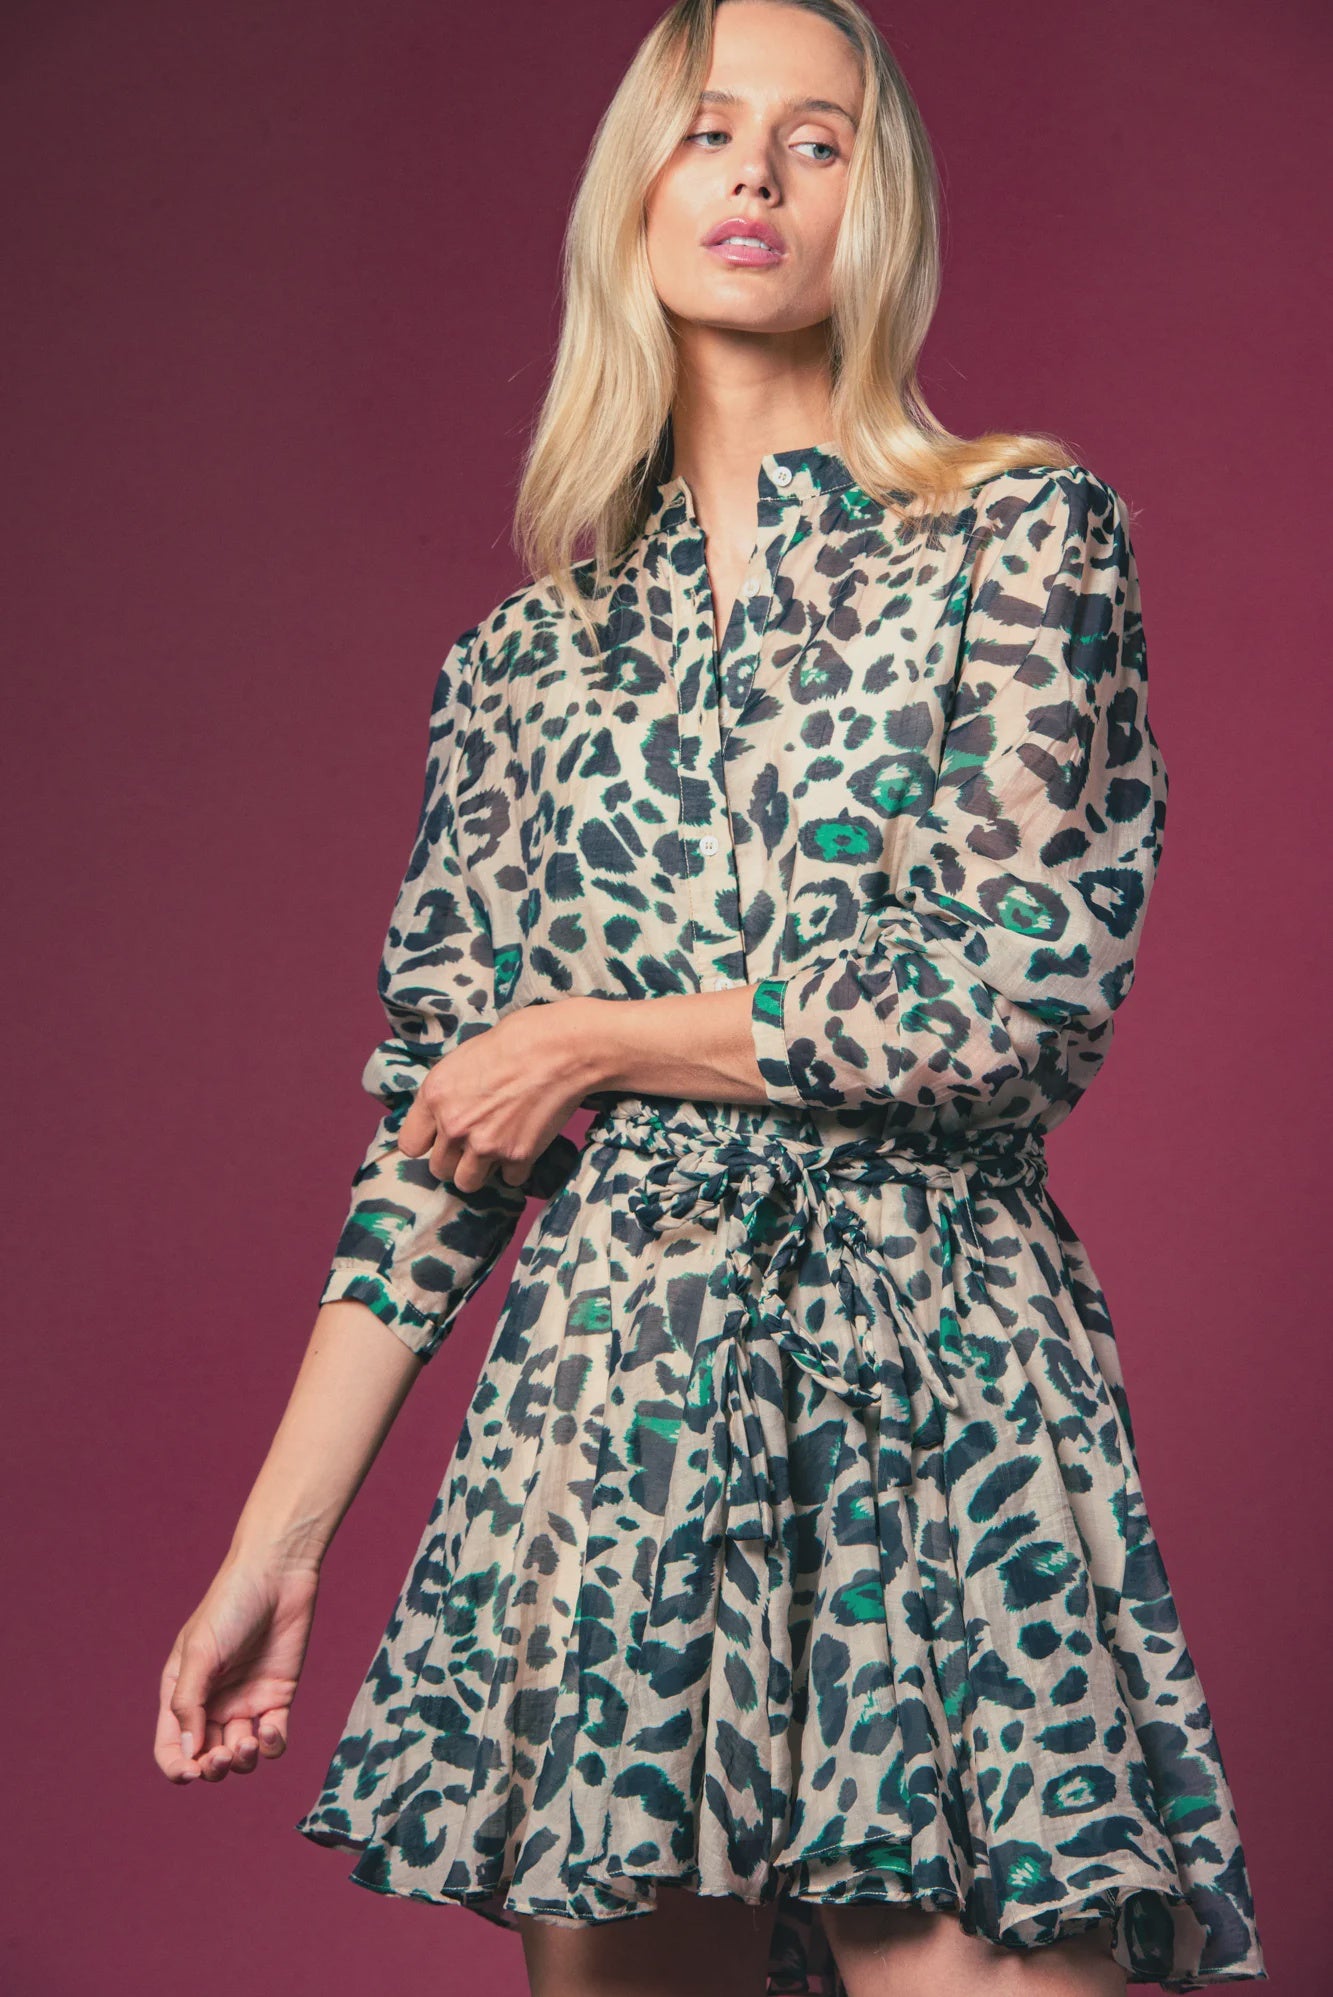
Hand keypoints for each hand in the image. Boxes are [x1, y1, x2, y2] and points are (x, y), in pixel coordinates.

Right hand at [154, 1554, 319, 1784]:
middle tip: (223, 1756)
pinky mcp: (278, 1696)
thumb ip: (189, 1702)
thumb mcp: (200, 1652)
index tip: (190, 1772)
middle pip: (206, 1756)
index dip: (177, 1767)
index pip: (172, 1745)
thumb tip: (189, 1752)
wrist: (278, 1573)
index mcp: (183, 1691)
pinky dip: (272, 1746)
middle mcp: (212, 1702)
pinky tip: (269, 1731)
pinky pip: (274, 1738)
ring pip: (241, 1755)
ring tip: (248, 1743)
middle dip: (212, 1767)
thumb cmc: (230, 1605)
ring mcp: (246, 1701)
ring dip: (242, 1761)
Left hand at [397, 996, 602, 1194]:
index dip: (428, 1143)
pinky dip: (517, 1168)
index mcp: (434, 1096)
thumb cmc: (516, 1041)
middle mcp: (454, 1125)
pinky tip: (524, 1144)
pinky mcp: (517, 1156)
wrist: (560, 1049)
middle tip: (474, 1143)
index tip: (440, 1139)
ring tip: (496, 1149)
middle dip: (455, 1159)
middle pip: (439, 1169)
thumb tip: (441, 1115)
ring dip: (481, 1171)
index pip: (410, 1145)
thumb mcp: (463, 1059)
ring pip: (467, 1183)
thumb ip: (446, 1094)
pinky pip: (509, 1180)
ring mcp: (485, 1145)